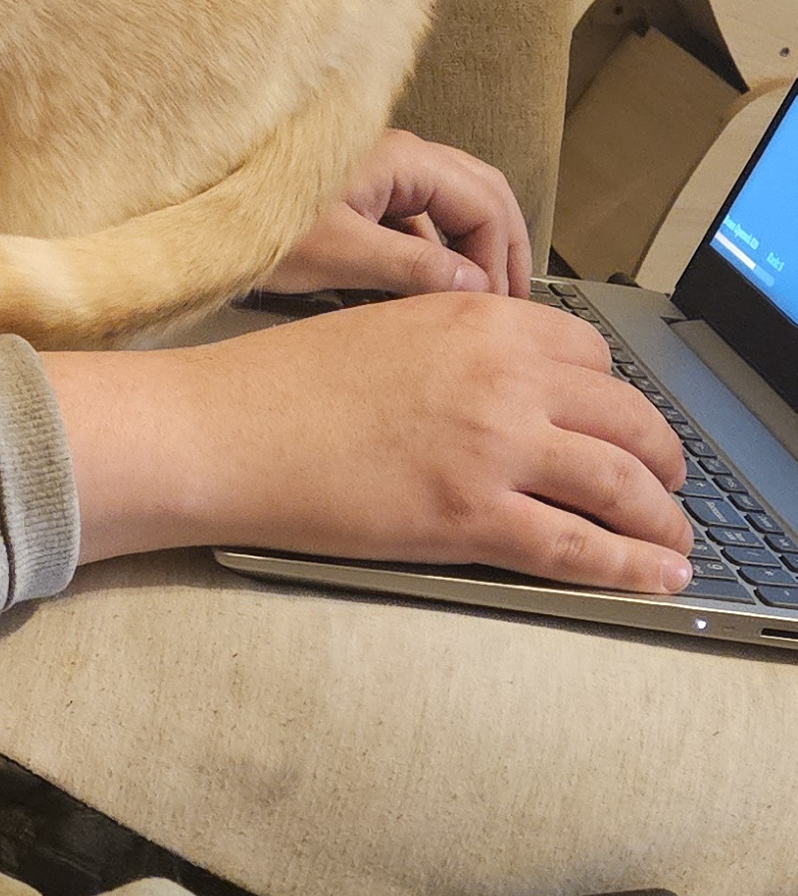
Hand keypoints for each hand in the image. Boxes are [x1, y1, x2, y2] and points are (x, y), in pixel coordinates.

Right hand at [49, 291, 691, 595]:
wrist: (220, 432)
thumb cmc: (278, 389)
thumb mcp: (386, 334)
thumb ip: (457, 351)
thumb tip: (501, 394)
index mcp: (481, 321)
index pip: (590, 354)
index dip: (616, 396)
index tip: (622, 422)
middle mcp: (504, 375)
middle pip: (625, 415)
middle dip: (661, 457)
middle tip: (668, 483)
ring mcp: (494, 445)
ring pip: (621, 481)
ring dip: (661, 514)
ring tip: (674, 537)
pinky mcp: (471, 514)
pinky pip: (579, 544)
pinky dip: (632, 564)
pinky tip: (655, 574)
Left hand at [260, 135, 532, 300]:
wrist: (196, 218)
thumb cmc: (252, 222)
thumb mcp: (339, 254)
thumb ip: (412, 270)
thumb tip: (474, 286)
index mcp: (401, 159)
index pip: (483, 202)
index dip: (499, 256)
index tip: (499, 305)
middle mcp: (399, 158)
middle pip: (479, 196)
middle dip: (501, 247)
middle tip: (514, 299)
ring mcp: (381, 175)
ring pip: (448, 211)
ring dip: (467, 254)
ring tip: (476, 303)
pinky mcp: (361, 198)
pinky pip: (415, 223)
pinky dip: (431, 257)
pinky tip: (427, 296)